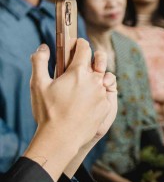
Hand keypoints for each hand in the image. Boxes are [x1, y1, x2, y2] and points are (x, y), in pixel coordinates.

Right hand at [26, 41, 117, 180]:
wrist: (61, 138)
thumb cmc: (47, 111)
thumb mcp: (37, 84)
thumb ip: (39, 61)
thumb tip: (43, 47)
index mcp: (78, 72)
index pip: (84, 49)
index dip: (80, 44)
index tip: (78, 43)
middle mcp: (94, 80)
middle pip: (99, 61)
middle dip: (93, 57)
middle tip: (86, 60)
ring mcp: (102, 94)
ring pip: (104, 78)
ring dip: (97, 76)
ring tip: (86, 82)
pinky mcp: (107, 106)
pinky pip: (107, 93)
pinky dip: (99, 92)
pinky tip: (89, 98)